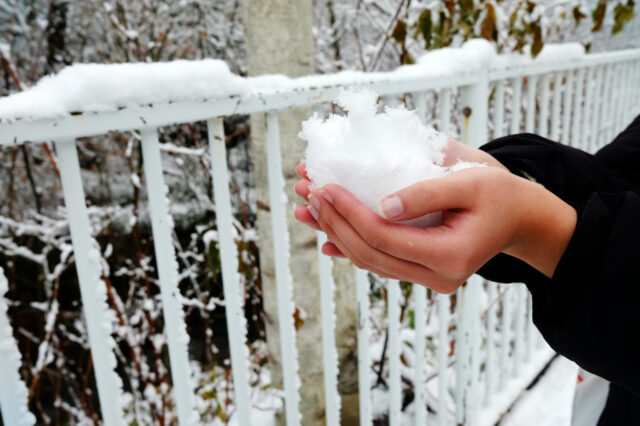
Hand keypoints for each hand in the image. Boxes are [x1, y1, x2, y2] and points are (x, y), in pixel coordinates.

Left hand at [298, 167, 575, 292]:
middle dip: (335, 223)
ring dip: (336, 234)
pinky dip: (352, 249)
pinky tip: (326, 241)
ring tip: (309, 209)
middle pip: (370, 253)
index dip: (350, 213)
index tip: (326, 186)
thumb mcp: (470, 181)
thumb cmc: (500, 194)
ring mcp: (429, 279)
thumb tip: (382, 205)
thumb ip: (427, 193)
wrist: (521, 219)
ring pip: (371, 260)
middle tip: (310, 192)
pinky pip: (381, 262)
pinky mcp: (423, 272)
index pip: (384, 237)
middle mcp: (437, 276)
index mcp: (449, 256)